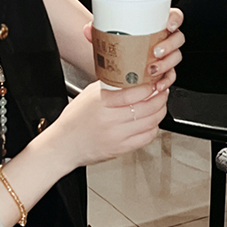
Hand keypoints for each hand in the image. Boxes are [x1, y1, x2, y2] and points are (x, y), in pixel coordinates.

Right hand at [49, 77, 170, 168]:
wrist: (64, 145)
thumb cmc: (74, 120)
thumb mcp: (88, 95)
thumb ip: (109, 86)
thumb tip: (131, 77)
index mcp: (101, 103)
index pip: (133, 94)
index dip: (149, 88)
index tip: (154, 83)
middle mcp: (110, 120)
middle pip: (147, 108)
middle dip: (160, 98)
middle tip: (162, 92)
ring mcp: (117, 136)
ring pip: (150, 122)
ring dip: (160, 112)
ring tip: (160, 105)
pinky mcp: (121, 149)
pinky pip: (146, 138)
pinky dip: (154, 128)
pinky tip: (152, 122)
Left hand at [79, 6, 184, 84]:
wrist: (117, 63)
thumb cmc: (119, 43)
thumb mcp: (109, 35)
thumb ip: (99, 31)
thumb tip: (89, 30)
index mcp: (156, 25)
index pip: (174, 16)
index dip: (175, 19)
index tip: (168, 25)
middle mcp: (164, 39)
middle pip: (178, 38)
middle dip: (170, 46)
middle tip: (156, 51)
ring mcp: (166, 55)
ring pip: (176, 57)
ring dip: (167, 64)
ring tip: (152, 70)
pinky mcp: (164, 71)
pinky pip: (171, 75)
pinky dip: (166, 81)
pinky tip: (157, 84)